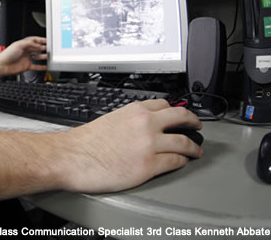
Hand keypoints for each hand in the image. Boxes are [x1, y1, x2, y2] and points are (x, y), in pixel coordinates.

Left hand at [0, 36, 46, 75]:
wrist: (2, 65)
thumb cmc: (7, 54)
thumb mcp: (19, 45)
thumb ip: (29, 43)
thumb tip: (38, 45)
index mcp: (23, 44)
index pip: (33, 40)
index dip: (40, 40)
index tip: (46, 40)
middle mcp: (25, 51)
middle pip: (36, 48)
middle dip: (43, 47)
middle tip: (49, 48)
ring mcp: (26, 58)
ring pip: (37, 57)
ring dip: (43, 56)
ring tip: (49, 56)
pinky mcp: (26, 66)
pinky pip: (35, 66)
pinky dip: (40, 67)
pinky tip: (45, 66)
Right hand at [59, 99, 202, 192]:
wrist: (73, 157)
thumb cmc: (85, 142)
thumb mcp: (110, 119)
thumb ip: (129, 119)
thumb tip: (138, 126)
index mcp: (135, 111)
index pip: (164, 105)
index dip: (176, 110)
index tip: (180, 114)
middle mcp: (145, 124)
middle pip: (181, 118)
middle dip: (194, 122)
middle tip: (197, 127)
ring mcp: (149, 145)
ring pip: (183, 142)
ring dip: (193, 147)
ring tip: (196, 151)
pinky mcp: (149, 166)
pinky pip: (175, 162)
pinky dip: (183, 162)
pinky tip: (183, 162)